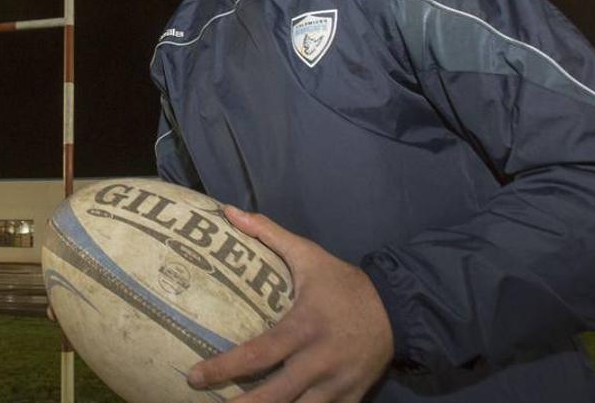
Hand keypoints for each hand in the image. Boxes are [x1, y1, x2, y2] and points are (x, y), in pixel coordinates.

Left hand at [187, 206, 393, 401]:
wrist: (398, 310)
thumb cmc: (344, 284)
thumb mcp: (309, 255)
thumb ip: (269, 234)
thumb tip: (230, 211)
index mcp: (305, 327)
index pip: (259, 354)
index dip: (225, 368)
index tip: (196, 376)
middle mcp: (320, 361)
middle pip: (275, 395)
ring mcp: (337, 384)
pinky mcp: (350, 398)